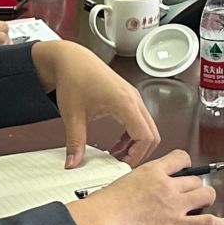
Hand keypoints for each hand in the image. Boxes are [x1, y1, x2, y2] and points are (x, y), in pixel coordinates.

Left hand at [32, 40, 160, 166]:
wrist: (71, 59)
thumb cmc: (74, 78)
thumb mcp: (73, 115)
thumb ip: (75, 142)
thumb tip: (73, 163)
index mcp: (124, 103)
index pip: (145, 136)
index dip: (137, 155)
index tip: (123, 165)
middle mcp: (133, 99)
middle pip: (152, 134)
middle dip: (140, 152)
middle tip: (122, 165)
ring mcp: (133, 98)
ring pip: (147, 128)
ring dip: (136, 144)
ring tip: (117, 156)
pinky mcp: (128, 97)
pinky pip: (140, 121)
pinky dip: (133, 135)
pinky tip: (117, 143)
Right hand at [65, 149, 223, 224]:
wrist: (101, 223)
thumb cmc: (103, 207)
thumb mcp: (122, 183)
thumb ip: (138, 184)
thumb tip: (139, 191)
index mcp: (152, 172)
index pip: (180, 158)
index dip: (186, 166)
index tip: (187, 172)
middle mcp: (168, 185)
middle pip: (195, 180)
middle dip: (195, 188)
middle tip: (191, 196)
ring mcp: (175, 205)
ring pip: (205, 195)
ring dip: (206, 200)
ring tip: (204, 206)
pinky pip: (207, 222)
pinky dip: (221, 224)